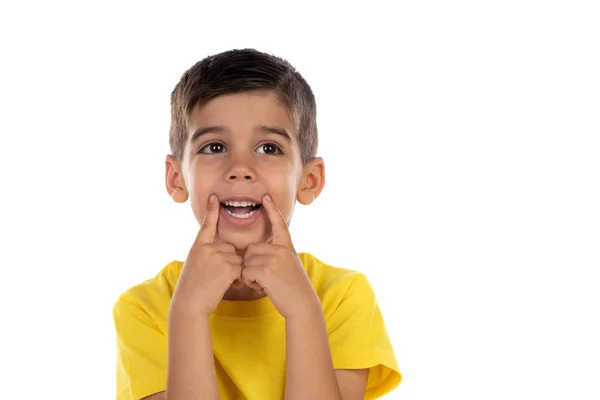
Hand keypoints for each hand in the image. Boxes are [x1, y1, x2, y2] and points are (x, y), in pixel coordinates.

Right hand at [171, 194, 243, 316]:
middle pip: (230, 248)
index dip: (212, 210)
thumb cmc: (193, 286)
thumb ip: (208, 252)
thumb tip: (227, 249)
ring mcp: (218, 256)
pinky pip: (241, 269)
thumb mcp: (195, 263)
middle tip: (215, 276)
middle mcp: (208, 248)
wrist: (190, 303)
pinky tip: (226, 285)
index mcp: (199, 246)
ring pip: (237, 259)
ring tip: (218, 282)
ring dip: (234, 271)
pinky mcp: (228, 267)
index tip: (215, 197)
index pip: (207, 224)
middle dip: (229, 262)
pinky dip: (237, 278)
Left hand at [242, 195, 320, 318]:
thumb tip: (254, 252)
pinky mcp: (266, 270)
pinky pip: (245, 272)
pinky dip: (250, 282)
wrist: (302, 304)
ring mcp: (274, 259)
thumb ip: (276, 255)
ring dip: (250, 275)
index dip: (272, 210)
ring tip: (266, 283)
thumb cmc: (293, 288)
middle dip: (251, 265)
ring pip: (246, 262)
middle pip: (250, 249)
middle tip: (266, 278)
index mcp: (287, 247)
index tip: (265, 196)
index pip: (279, 224)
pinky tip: (264, 288)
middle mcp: (281, 249)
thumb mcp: (289, 265)